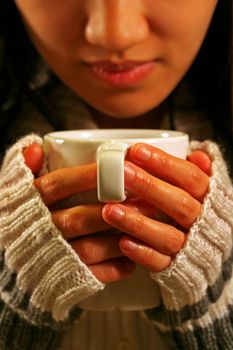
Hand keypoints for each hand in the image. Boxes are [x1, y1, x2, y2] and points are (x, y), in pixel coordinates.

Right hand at [23, 144, 137, 282]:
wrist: (12, 260)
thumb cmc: (23, 219)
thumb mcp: (18, 190)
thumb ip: (27, 168)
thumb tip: (36, 148)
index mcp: (31, 205)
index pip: (58, 185)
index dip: (87, 176)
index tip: (116, 167)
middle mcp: (42, 231)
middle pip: (79, 218)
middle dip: (114, 209)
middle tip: (144, 199)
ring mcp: (55, 257)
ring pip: (89, 248)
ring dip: (119, 237)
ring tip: (146, 225)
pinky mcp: (67, 278)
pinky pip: (93, 275)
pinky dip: (115, 267)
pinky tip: (133, 255)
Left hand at [102, 143, 210, 272]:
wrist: (203, 248)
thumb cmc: (192, 207)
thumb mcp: (196, 187)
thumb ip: (193, 171)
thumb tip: (198, 155)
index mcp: (208, 198)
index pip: (191, 177)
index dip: (165, 163)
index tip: (136, 151)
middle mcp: (201, 222)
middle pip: (180, 203)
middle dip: (149, 186)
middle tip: (121, 173)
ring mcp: (189, 246)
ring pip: (168, 236)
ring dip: (139, 223)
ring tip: (110, 210)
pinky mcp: (175, 267)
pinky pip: (161, 263)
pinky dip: (142, 253)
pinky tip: (122, 242)